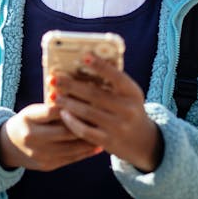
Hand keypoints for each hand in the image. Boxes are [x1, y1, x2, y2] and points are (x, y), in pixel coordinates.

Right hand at [0, 103, 101, 170]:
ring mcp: (39, 154)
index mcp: (28, 118)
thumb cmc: (28, 122)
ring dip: (89, 140)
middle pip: (64, 131)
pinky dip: (85, 152)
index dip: (71, 107)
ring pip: (70, 147)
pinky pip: (70, 159)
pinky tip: (97, 145)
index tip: (90, 102)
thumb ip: (52, 107)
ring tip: (104, 132)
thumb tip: (80, 97)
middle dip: (84, 125)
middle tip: (103, 118)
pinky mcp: (47, 165)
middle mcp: (32, 137)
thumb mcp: (33, 110)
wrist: (9, 146)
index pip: (52, 111)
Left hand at [50, 55, 163, 171]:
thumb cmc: (128, 110)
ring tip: (54, 96)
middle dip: (72, 85)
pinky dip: (72, 122)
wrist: (143, 141)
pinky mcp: (109, 142)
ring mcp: (119, 126)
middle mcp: (128, 109)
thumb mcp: (128, 95)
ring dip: (68, 103)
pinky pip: (85, 131)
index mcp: (133, 93)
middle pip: (95, 94)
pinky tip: (63, 114)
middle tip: (55, 79)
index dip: (101, 66)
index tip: (84, 56)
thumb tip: (84, 64)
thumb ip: (112, 83)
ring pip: (87, 112)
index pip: (117, 76)